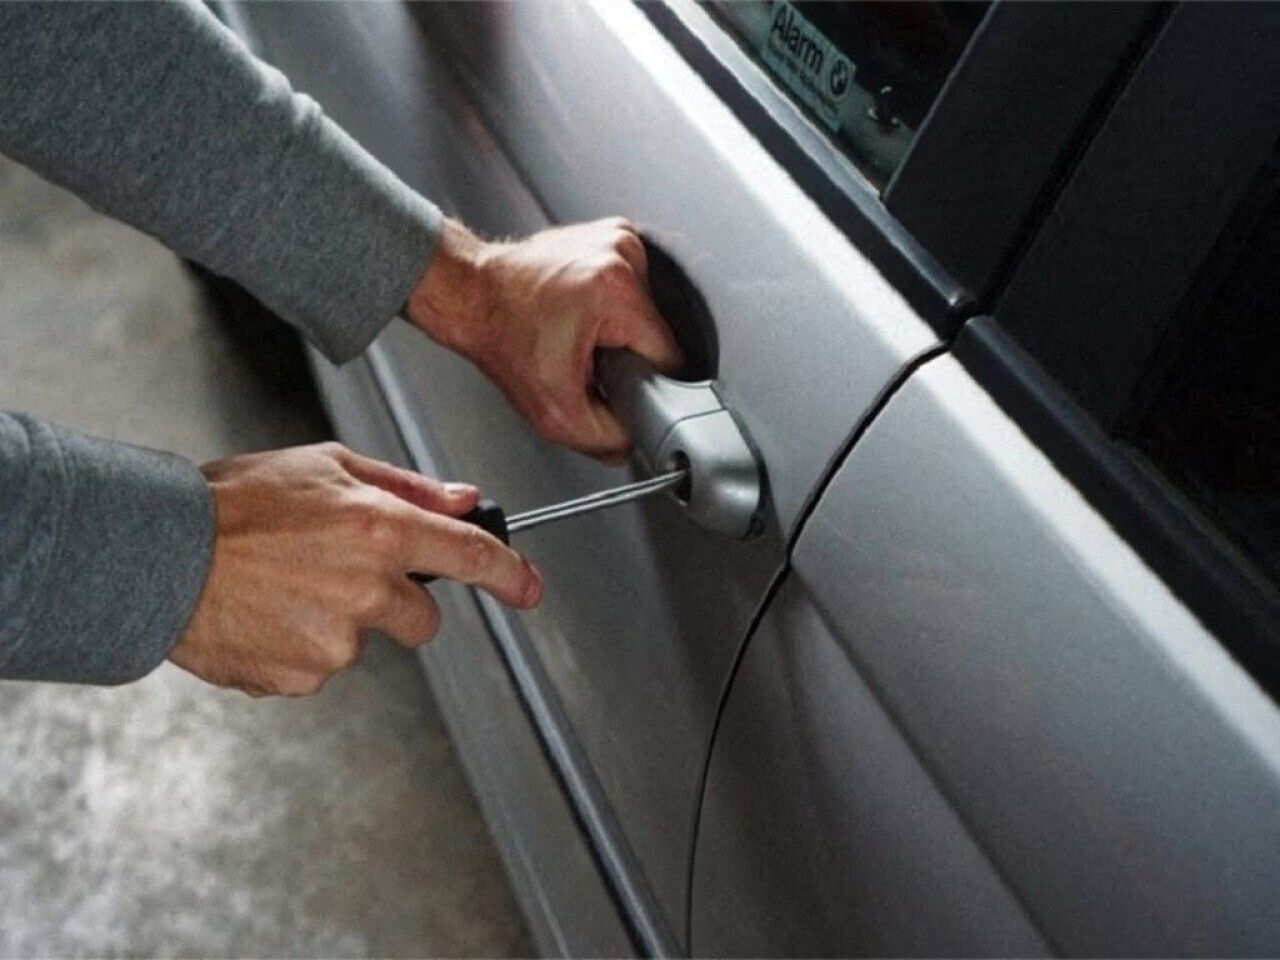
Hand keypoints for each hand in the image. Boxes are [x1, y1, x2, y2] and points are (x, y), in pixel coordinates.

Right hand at [169, 442, 541, 696]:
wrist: (155, 554)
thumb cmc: (233, 502)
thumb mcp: (325, 466)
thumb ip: (406, 485)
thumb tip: (464, 501)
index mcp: (380, 529)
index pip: (471, 558)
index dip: (511, 576)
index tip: (529, 589)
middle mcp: (367, 588)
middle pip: (423, 619)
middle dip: (396, 602)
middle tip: (339, 573)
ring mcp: (335, 640)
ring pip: (365, 642)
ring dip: (339, 622)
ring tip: (284, 587)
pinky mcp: (302, 677)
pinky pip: (320, 668)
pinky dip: (299, 648)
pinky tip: (266, 615)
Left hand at [407, 218, 682, 461]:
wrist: (470, 294)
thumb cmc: (500, 337)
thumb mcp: (554, 413)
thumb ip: (606, 440)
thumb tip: (635, 442)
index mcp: (617, 291)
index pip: (670, 357)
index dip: (645, 383)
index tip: (614, 383)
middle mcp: (623, 253)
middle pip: (657, 334)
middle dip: (628, 356)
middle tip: (587, 359)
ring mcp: (618, 238)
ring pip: (647, 312)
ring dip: (621, 331)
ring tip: (580, 333)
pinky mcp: (611, 235)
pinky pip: (633, 289)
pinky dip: (613, 307)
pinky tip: (582, 313)